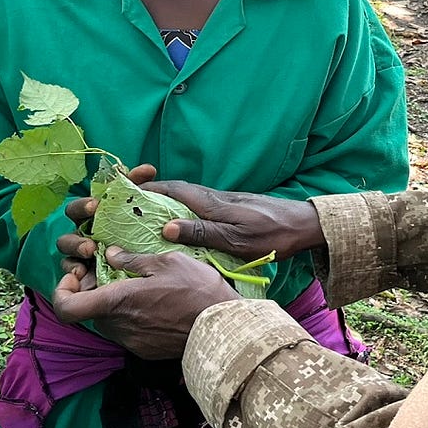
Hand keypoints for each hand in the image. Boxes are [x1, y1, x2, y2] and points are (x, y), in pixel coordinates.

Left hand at [51, 250, 238, 358]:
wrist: (224, 328)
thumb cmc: (197, 290)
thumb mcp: (167, 262)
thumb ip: (133, 260)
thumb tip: (111, 255)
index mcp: (117, 302)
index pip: (66, 308)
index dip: (62, 292)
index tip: (78, 276)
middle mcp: (118, 326)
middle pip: (88, 312)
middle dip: (94, 293)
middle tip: (114, 275)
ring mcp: (131, 342)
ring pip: (108, 322)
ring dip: (114, 306)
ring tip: (138, 289)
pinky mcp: (145, 351)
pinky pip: (127, 332)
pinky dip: (131, 318)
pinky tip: (154, 306)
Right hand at [58, 163, 158, 276]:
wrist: (146, 264)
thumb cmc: (138, 230)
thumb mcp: (139, 209)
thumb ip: (140, 189)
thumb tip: (148, 169)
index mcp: (93, 215)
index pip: (81, 205)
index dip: (85, 204)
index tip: (96, 204)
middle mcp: (83, 229)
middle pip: (71, 219)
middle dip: (79, 223)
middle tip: (93, 218)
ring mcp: (80, 251)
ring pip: (65, 244)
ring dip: (76, 244)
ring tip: (90, 249)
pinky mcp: (82, 271)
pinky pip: (70, 269)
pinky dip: (73, 269)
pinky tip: (81, 272)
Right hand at [141, 181, 323, 260]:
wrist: (303, 226)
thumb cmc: (272, 235)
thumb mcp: (236, 239)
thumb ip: (203, 232)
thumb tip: (167, 228)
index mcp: (211, 203)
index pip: (172, 189)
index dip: (148, 188)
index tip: (124, 191)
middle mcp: (214, 198)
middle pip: (175, 191)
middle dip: (151, 194)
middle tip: (128, 204)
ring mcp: (222, 203)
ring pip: (186, 198)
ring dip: (165, 203)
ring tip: (144, 217)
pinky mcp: (230, 210)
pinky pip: (197, 206)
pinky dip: (181, 211)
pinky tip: (177, 225)